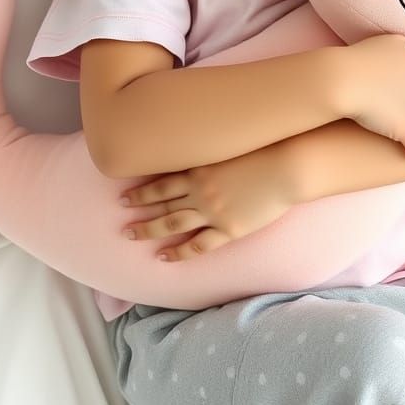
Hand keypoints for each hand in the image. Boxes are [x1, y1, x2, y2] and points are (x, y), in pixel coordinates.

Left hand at [119, 145, 297, 261]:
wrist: (285, 169)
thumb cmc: (261, 153)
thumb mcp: (227, 148)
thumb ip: (208, 157)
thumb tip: (193, 158)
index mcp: (198, 171)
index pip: (161, 183)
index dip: (141, 192)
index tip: (124, 196)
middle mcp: (199, 192)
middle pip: (161, 205)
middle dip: (139, 213)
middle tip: (120, 222)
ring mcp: (212, 212)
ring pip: (172, 224)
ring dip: (149, 231)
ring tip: (131, 236)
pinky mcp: (228, 229)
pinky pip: (198, 245)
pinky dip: (179, 252)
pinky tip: (164, 257)